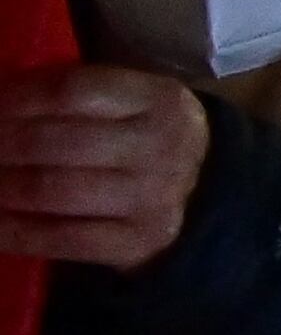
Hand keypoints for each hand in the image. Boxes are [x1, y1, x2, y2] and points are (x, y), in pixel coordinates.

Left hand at [0, 64, 213, 269]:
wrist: (205, 195)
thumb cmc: (146, 138)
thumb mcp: (131, 102)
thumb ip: (75, 96)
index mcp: (160, 99)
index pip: (73, 91)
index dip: (17, 98)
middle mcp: (161, 147)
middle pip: (57, 142)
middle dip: (0, 143)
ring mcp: (152, 198)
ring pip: (52, 190)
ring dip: (0, 185)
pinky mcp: (137, 242)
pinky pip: (59, 238)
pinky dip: (13, 231)